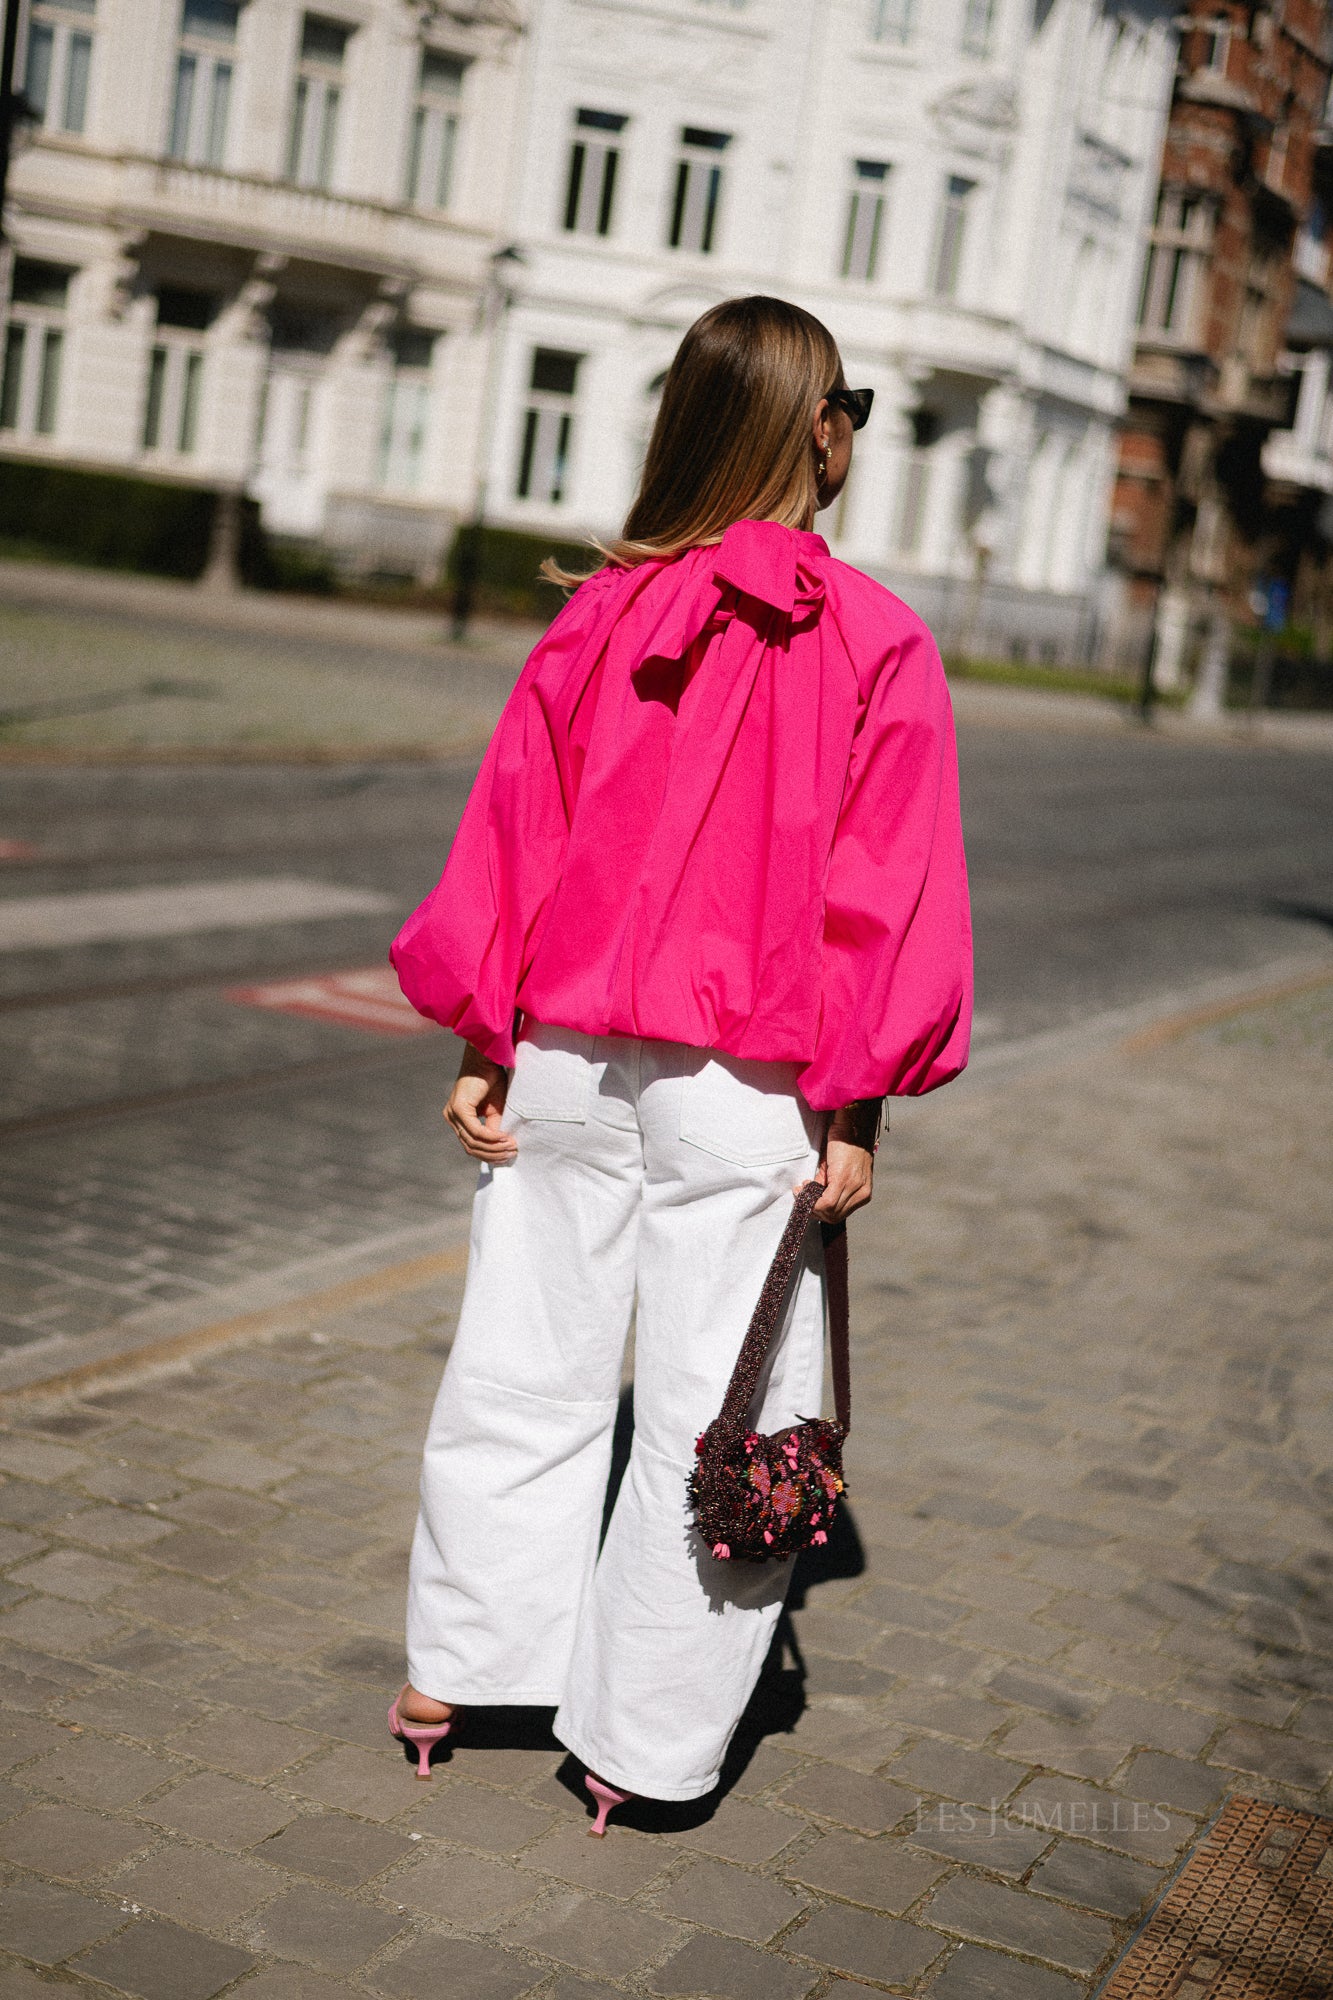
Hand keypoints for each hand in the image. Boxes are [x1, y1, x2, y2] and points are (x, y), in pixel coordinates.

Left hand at [445, 1044, 517, 1163]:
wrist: (486, 1058)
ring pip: (473, 1142)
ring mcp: (452, 1114)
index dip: (490, 1154)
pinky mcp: (458, 1109)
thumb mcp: (496, 1109)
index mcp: (458, 1119)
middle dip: (493, 1154)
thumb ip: (494, 1128)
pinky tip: (504, 1137)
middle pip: (471, 1148)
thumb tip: (501, 1148)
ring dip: (494, 1147)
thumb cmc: (492, 1079)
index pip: (471, 1145)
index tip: (509, 1154)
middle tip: (512, 1153)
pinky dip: (491, 1137)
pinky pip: (476, 1131)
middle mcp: (451, 1118)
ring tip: (511, 1146)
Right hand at [812, 1107, 874, 1221]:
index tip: (807, 1199)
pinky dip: (812, 1198)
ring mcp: (856, 1187)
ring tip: (803, 1188)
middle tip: (803, 1196)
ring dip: (811, 1203)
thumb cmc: (845, 1143)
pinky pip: (827, 1202)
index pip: (839, 1214)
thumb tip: (814, 1198)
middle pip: (834, 1216)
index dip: (820, 1211)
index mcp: (863, 1192)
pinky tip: (804, 1185)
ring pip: (830, 1211)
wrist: (852, 1123)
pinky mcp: (845, 1179)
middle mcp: (862, 1192)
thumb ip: (830, 1187)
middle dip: (814, 1210)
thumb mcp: (839, 1170)